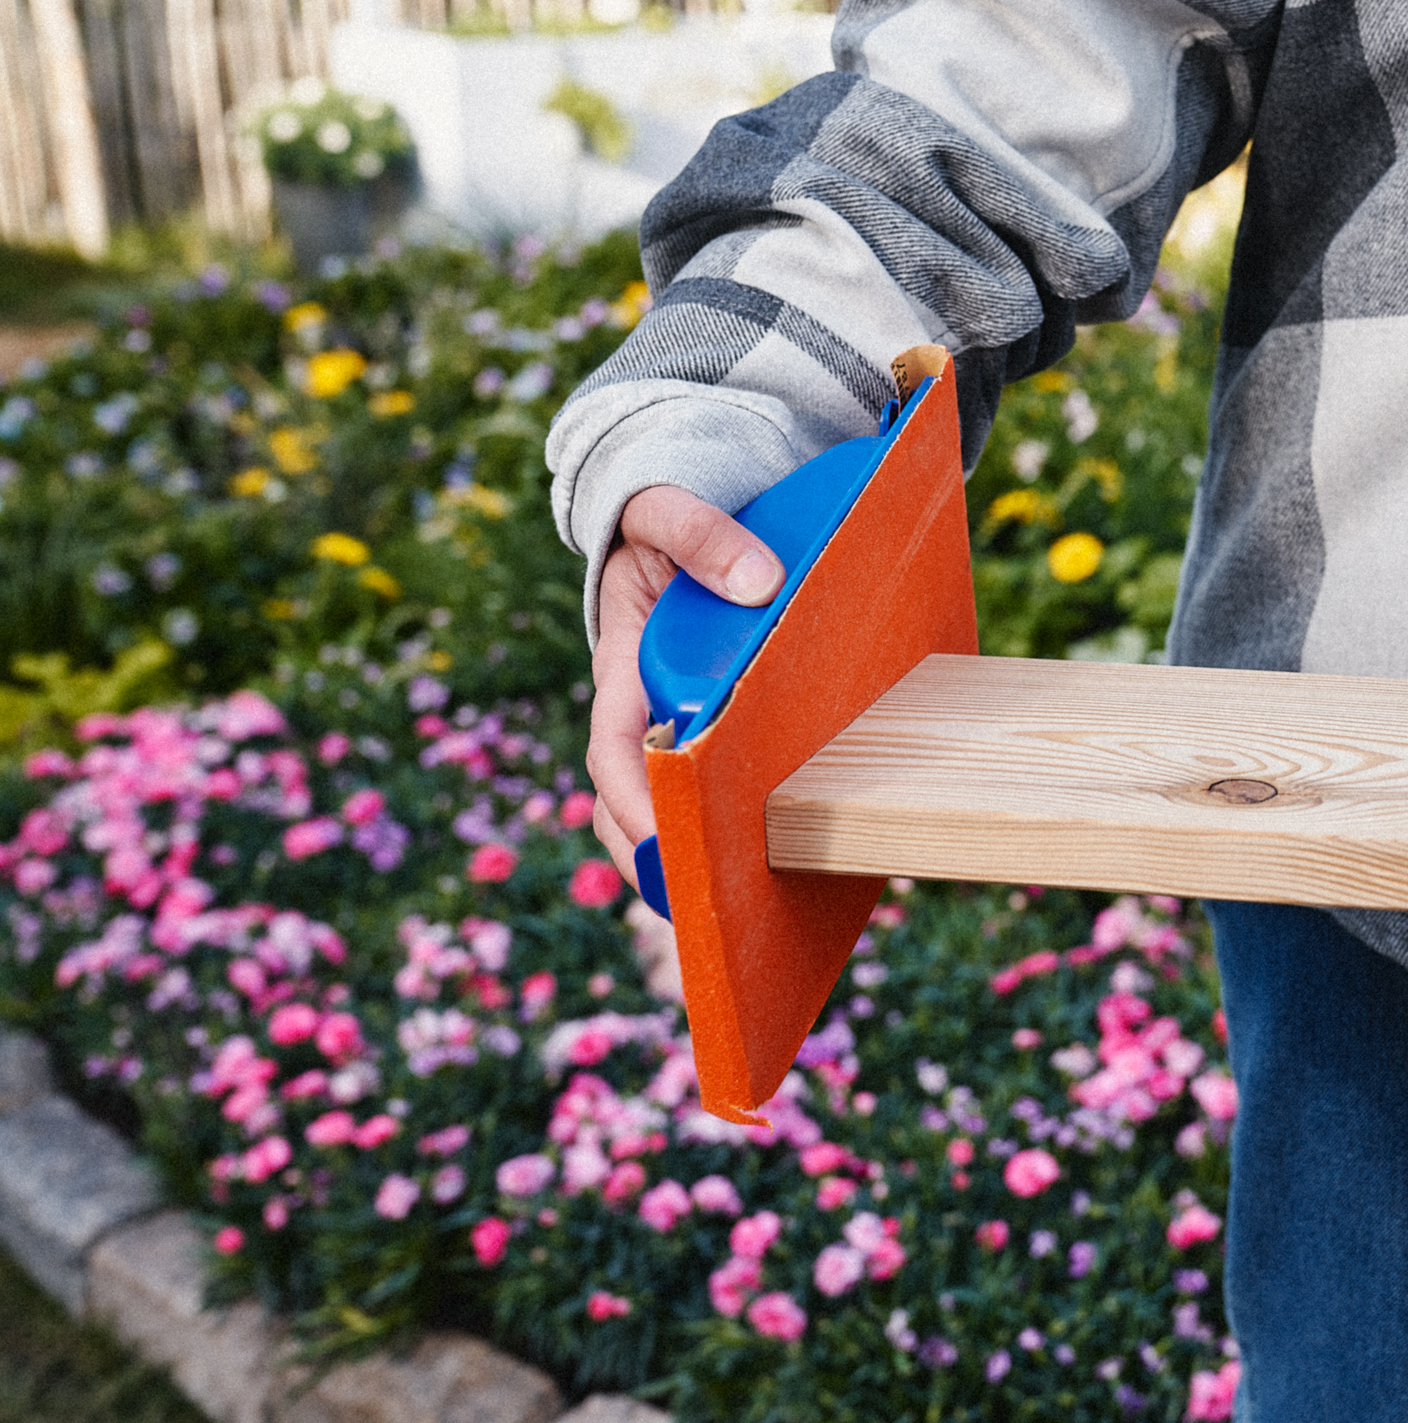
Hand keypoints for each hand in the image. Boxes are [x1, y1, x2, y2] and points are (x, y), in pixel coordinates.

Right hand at [586, 485, 783, 874]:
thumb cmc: (664, 519)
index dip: (633, 798)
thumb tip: (759, 585)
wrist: (675, 518)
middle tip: (696, 907)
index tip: (663, 839)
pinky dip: (729, 823)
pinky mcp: (707, 723)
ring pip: (666, 801)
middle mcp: (639, 705)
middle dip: (651, 856)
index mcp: (622, 664)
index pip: (613, 746)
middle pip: (628, 800)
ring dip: (686, 854)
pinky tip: (779, 862)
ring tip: (734, 912)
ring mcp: (670, 720)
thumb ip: (703, 537)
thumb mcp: (670, 509)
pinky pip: (713, 780)